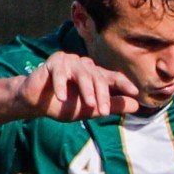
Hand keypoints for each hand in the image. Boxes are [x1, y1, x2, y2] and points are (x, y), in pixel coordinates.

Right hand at [13, 52, 140, 121]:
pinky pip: (60, 73)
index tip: (135, 93)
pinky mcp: (54, 62)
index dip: (124, 83)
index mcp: (96, 76)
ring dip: (86, 90)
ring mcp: (70, 62)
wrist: (36, 103)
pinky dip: (61, 86)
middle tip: (104, 112)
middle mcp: (86, 66)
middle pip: (99, 78)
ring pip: (83, 74)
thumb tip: (136, 106)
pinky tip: (63, 98)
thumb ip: (112, 106)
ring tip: (89, 106)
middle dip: (103, 95)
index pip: (113, 77)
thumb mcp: (90, 109)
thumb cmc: (64, 105)